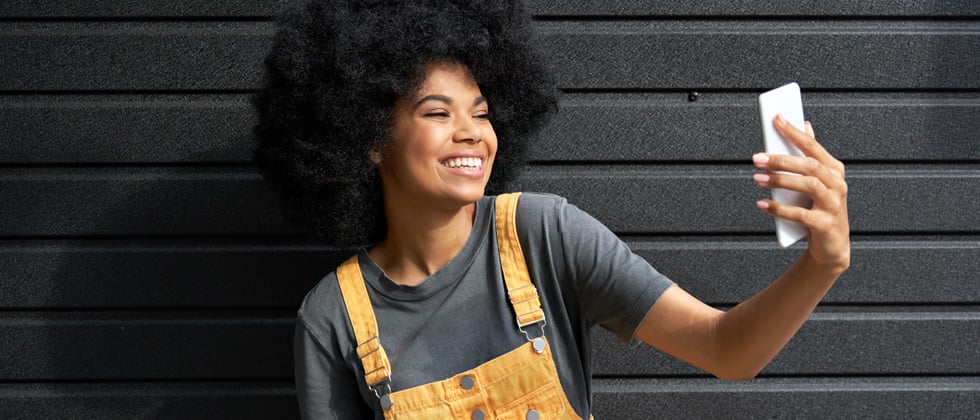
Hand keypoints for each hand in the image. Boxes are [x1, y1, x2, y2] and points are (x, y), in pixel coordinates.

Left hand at [752, 115, 850, 271]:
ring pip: (808, 185)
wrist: (831, 246)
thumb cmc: (820, 208)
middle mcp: (837, 185)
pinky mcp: (826, 225)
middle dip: (781, 160)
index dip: (795, 132)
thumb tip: (804, 125)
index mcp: (834, 170)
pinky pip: (801, 215)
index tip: (776, 119)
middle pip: (809, 165)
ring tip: (757, 178)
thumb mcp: (817, 181)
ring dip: (780, 180)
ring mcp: (834, 205)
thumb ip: (810, 155)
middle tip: (757, 158)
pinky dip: (780, 209)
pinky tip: (763, 204)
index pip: (813, 146)